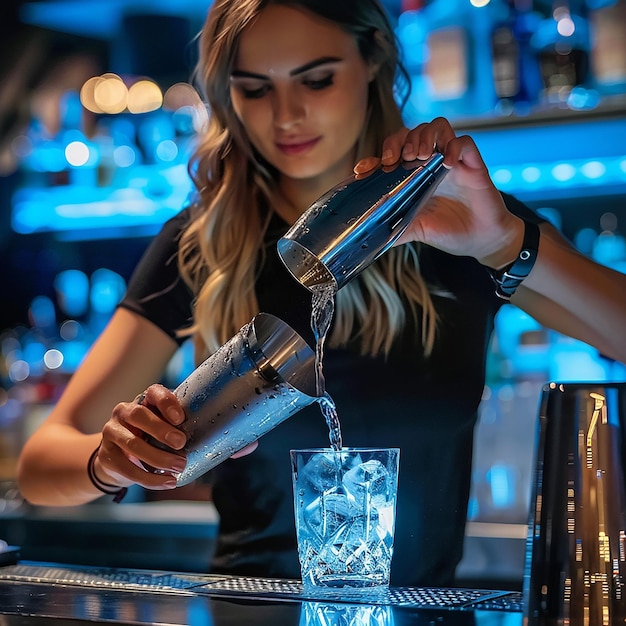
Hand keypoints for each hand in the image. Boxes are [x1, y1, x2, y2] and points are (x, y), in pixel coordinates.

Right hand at [95, 384, 187, 490]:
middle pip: (138, 415)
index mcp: (143, 400)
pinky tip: (167, 482)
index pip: (154, 393)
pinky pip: (128, 469)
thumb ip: (188, 432)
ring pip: (132, 445)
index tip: (180, 418)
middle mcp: (124, 412)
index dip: (167, 403)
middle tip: (181, 443)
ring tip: (179, 467)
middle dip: (161, 430)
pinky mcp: (107, 456)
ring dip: (158, 458)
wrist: (118, 458)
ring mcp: (112, 433)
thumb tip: (228, 453)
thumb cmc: (151, 438)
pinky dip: (150, 478)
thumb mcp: (165, 428)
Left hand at [355, 117, 523, 268]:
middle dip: (400, 140)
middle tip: (398, 159)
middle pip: (412, 131)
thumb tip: (369, 238)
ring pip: (438, 126)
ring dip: (424, 136)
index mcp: (414, 176)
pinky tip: (447, 164)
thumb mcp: (415, 230)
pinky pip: (464, 142)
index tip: (364, 169)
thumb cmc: (449, 232)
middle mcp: (431, 163)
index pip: (393, 152)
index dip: (377, 156)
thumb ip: (394, 229)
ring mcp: (452, 161)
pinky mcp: (474, 164)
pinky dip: (454, 147)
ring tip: (419, 156)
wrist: (481, 241)